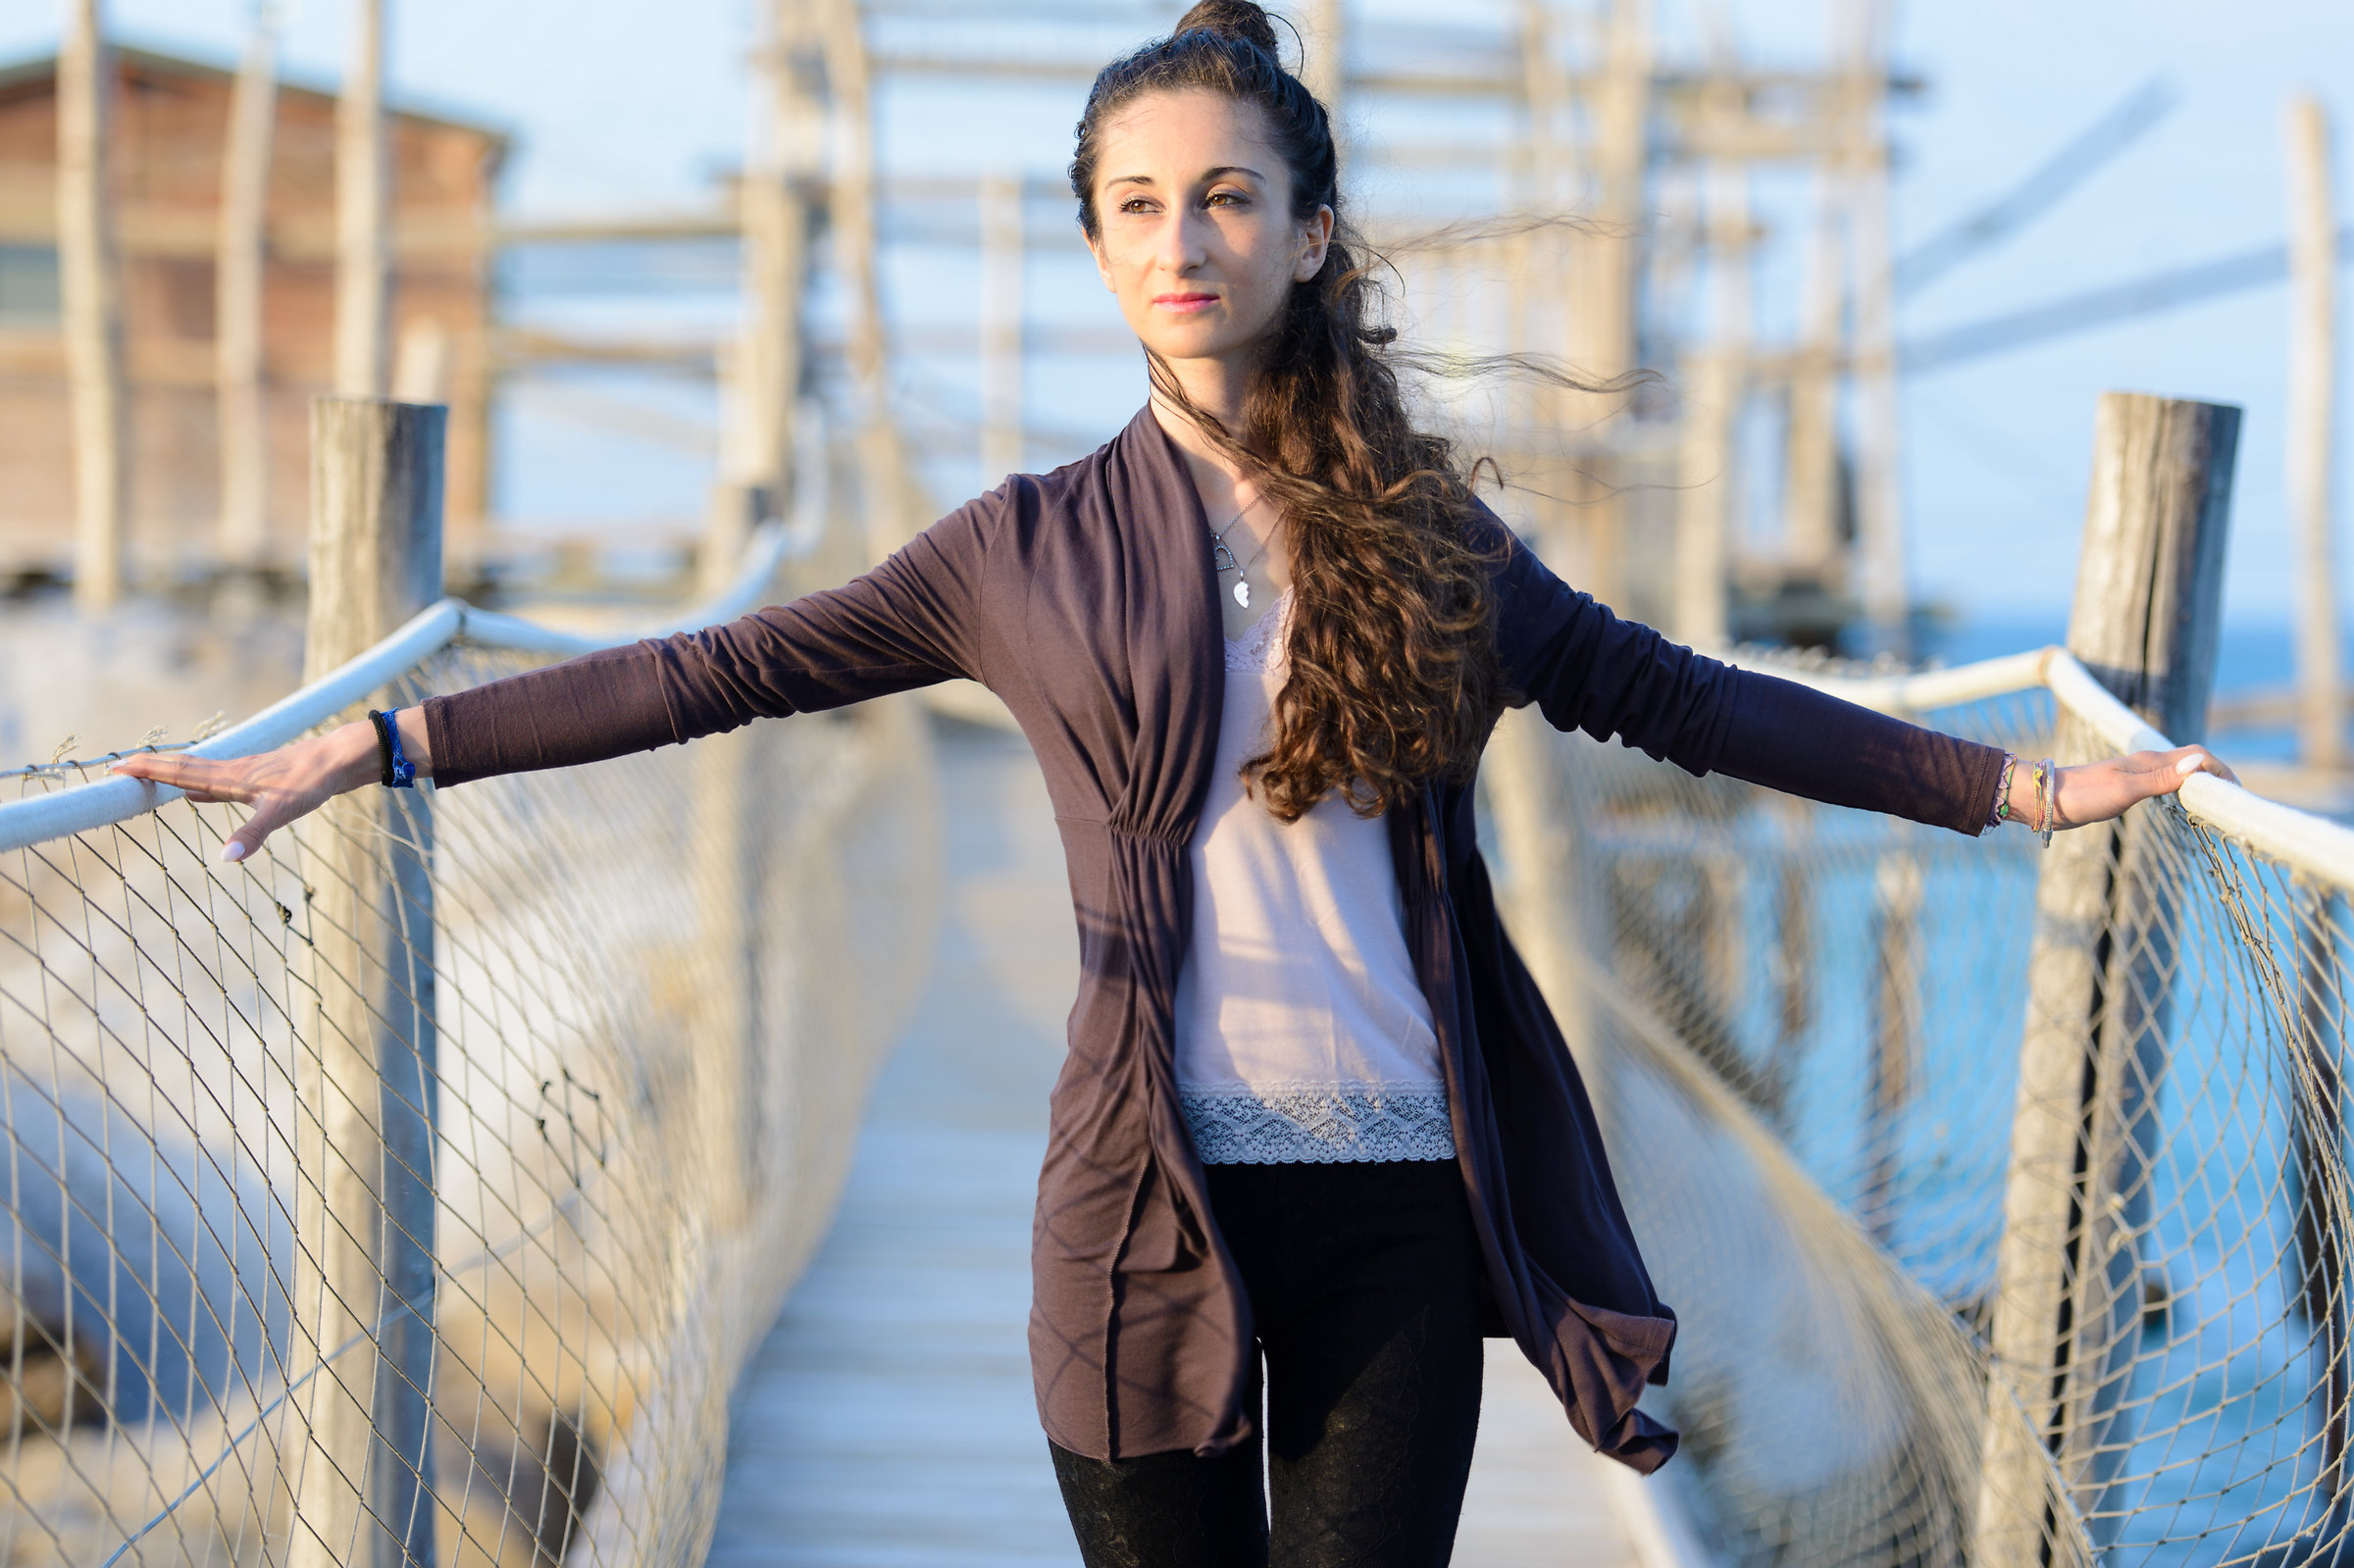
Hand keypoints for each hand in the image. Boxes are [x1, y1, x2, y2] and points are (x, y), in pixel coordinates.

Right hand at [111, 720, 382, 863]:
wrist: (340, 759)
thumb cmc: (312, 782)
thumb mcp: (282, 812)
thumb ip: (253, 834)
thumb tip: (226, 858)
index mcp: (229, 776)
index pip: (178, 772)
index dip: (147, 770)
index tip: (115, 768)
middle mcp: (231, 771)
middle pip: (182, 769)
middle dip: (149, 770)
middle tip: (118, 770)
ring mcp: (244, 774)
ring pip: (198, 774)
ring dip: (170, 777)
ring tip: (146, 780)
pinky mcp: (259, 779)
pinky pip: (216, 781)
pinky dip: (198, 787)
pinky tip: (195, 793)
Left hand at [2008, 746, 2238, 832]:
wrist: (2045, 798)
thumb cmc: (2082, 795)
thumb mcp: (2124, 790)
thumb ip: (2161, 779)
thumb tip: (2199, 765)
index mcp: (2151, 762)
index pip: (2198, 757)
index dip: (2221, 771)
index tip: (2237, 793)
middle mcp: (2147, 764)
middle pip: (2193, 761)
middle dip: (2218, 774)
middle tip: (2236, 797)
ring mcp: (2137, 775)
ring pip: (2180, 771)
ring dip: (2202, 781)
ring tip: (2218, 800)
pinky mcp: (2126, 787)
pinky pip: (2165, 783)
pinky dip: (2183, 789)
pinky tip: (2183, 802)